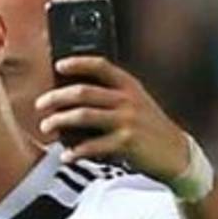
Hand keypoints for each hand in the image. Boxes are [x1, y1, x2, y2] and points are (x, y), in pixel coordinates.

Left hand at [35, 56, 189, 181]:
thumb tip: (72, 97)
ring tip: (46, 127)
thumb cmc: (149, 128)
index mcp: (129, 86)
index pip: (101, 66)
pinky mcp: (126, 143)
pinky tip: (66, 155)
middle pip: (83, 92)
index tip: (58, 65)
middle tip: (40, 105)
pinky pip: (92, 145)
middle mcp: (127, 100)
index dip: (78, 63)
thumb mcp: (136, 104)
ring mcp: (127, 121)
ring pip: (83, 115)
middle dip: (56, 97)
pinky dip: (75, 152)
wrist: (177, 153)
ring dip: (59, 121)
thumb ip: (112, 96)